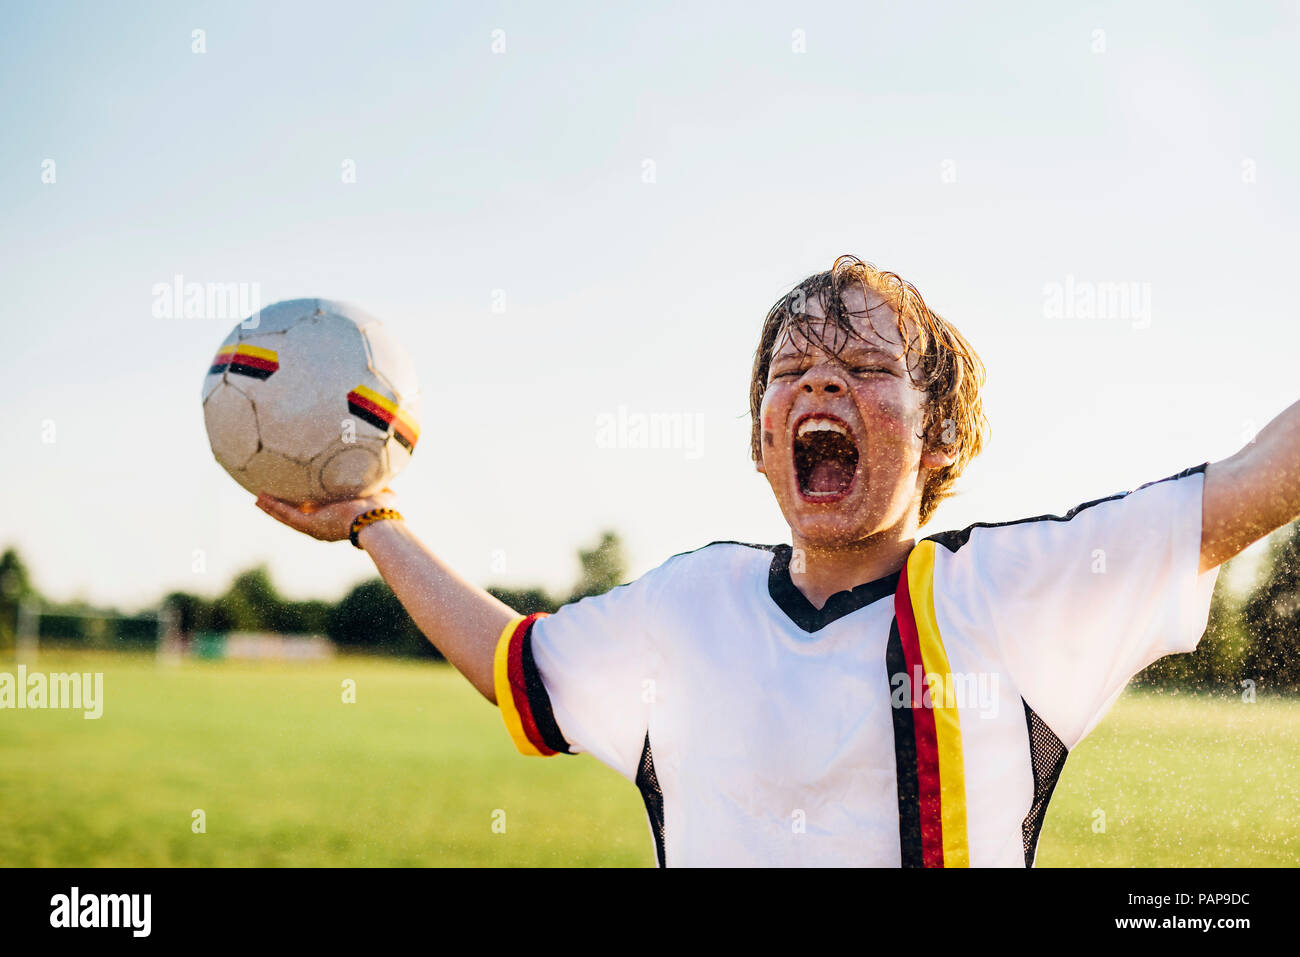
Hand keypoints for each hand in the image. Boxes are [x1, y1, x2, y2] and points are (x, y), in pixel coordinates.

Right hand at [255, 488, 399, 542]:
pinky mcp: (309, 526)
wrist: (376, 520)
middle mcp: (322, 525)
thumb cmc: (380, 509)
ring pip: (287, 516)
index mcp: (336, 517)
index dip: (302, 502)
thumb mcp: (376, 492)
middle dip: (280, 507)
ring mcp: (314, 527)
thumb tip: (383, 475)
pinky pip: (287, 515)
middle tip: (266, 499)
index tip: (294, 494)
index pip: (314, 510)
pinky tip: (260, 500)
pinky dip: (273, 507)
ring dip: (271, 507)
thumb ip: (376, 484)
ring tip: (257, 499)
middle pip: (295, 515)